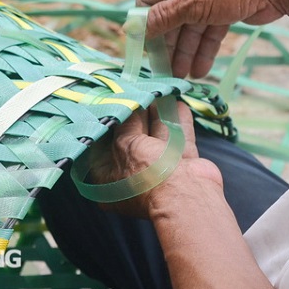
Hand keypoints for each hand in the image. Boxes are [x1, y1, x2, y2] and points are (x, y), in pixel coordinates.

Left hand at [88, 101, 222, 218]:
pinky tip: (179, 105)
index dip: (110, 124)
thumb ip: (126, 122)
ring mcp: (158, 173)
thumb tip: (129, 105)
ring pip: (157, 138)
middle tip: (140, 93)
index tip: (115, 103)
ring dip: (159, 116)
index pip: (103, 147)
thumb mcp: (126, 144)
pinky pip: (178, 139)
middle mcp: (132, 178)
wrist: (186, 195)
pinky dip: (178, 122)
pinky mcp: (181, 167)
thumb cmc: (146, 174)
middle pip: (133, 140)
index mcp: (108, 180)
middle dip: (138, 117)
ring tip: (160, 93)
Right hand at [136, 0, 288, 77]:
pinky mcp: (224, 8)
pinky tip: (201, 70)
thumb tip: (135, 29)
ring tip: (183, 76)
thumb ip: (164, 17)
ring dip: (187, 52)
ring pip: (190, 27)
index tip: (144, 51)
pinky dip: (205, 49)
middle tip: (165, 70)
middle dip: (169, 45)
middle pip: (170, 17)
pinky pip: (209, 30)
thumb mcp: (194, 2)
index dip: (146, 26)